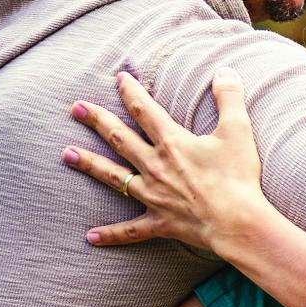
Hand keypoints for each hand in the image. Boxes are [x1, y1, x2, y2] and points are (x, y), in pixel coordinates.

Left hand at [64, 70, 269, 255]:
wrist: (237, 222)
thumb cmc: (238, 177)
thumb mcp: (238, 131)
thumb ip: (229, 97)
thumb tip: (225, 70)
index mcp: (172, 143)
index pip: (145, 111)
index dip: (131, 92)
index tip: (119, 78)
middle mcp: (155, 166)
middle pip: (119, 138)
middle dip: (97, 120)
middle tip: (76, 108)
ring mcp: (153, 196)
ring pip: (114, 176)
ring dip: (89, 164)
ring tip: (67, 153)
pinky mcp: (159, 222)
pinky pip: (130, 230)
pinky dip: (112, 234)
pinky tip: (91, 237)